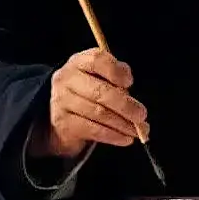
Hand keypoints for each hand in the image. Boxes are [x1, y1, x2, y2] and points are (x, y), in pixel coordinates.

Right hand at [30, 47, 148, 161]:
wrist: (56, 113)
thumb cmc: (86, 91)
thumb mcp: (97, 76)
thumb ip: (114, 78)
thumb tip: (130, 91)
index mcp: (79, 62)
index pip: (97, 60)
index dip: (115, 70)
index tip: (130, 82)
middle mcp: (67, 79)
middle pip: (99, 91)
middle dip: (125, 105)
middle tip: (141, 115)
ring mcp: (62, 101)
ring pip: (98, 113)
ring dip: (122, 124)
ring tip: (137, 131)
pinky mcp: (64, 123)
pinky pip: (92, 130)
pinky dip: (112, 136)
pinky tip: (125, 139)